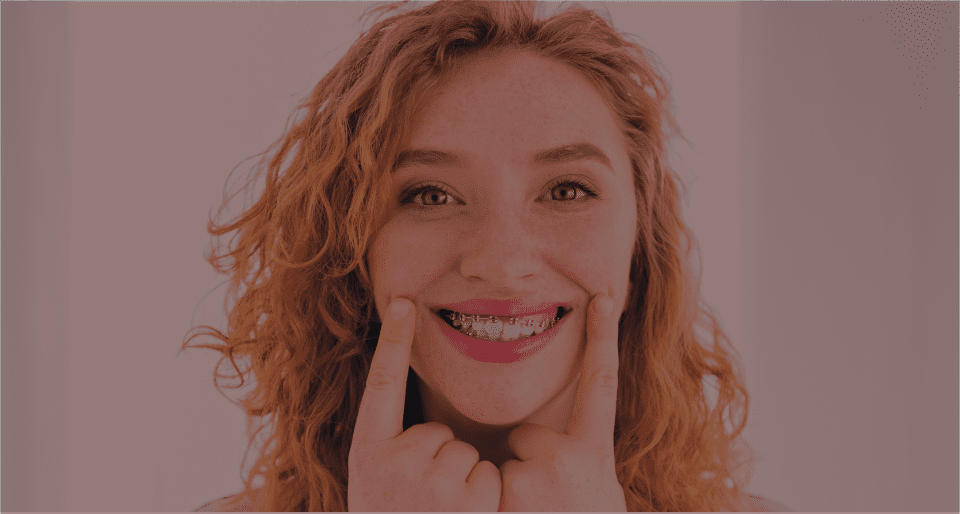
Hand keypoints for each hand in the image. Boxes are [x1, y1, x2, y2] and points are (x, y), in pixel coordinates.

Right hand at [348, 298, 501, 511]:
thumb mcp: (378, 484)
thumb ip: (395, 449)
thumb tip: (427, 423)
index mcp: (367, 452)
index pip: (382, 384)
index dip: (392, 340)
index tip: (403, 300)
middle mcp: (393, 461)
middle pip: (440, 431)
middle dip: (441, 461)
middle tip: (423, 499)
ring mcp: (430, 480)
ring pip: (464, 454)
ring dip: (462, 482)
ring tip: (441, 513)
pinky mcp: (466, 498)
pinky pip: (487, 477)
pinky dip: (483, 498)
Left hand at [498, 292, 626, 511]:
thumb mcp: (591, 489)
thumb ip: (573, 457)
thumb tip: (534, 438)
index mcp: (596, 453)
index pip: (601, 384)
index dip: (603, 337)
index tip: (604, 294)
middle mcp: (574, 458)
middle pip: (526, 434)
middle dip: (524, 463)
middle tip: (542, 503)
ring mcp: (539, 476)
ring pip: (500, 463)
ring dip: (505, 490)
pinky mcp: (508, 493)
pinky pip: (483, 486)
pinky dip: (489, 507)